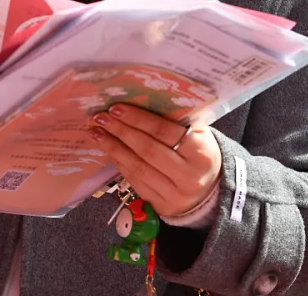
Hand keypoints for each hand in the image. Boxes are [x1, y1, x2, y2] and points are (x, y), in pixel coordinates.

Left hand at [90, 104, 221, 216]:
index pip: (163, 132)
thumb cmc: (200, 155)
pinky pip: (135, 182)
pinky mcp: (161, 206)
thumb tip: (139, 101)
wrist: (211, 192)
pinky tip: (109, 150)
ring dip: (114, 148)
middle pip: (147, 150)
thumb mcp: (199, 135)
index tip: (116, 108)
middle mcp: (188, 175)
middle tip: (100, 118)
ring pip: (138, 168)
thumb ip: (176, 121)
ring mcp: (174, 194)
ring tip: (97, 133)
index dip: (138, 119)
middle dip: (121, 132)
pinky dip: (120, 164)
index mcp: (200, 151)